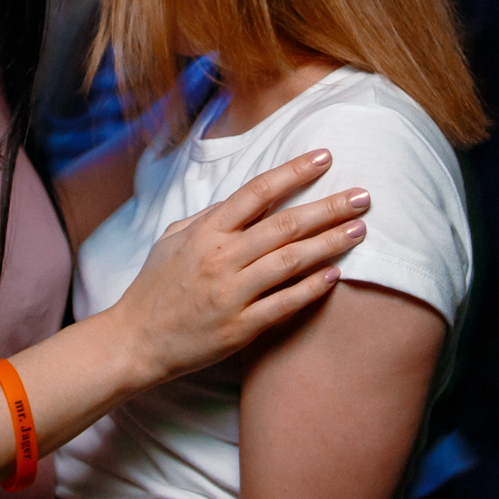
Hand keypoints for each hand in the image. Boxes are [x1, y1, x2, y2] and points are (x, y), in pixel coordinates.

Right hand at [104, 149, 367, 385]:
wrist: (135, 341)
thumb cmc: (155, 287)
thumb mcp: (172, 240)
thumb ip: (209, 217)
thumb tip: (247, 201)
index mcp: (205, 232)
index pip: (257, 192)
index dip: (294, 172)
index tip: (325, 157)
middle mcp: (220, 259)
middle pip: (285, 224)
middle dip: (329, 206)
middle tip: (363, 195)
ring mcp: (231, 294)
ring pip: (291, 261)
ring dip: (329, 243)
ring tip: (359, 229)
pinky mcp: (240, 328)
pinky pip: (284, 304)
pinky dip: (312, 288)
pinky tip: (336, 274)